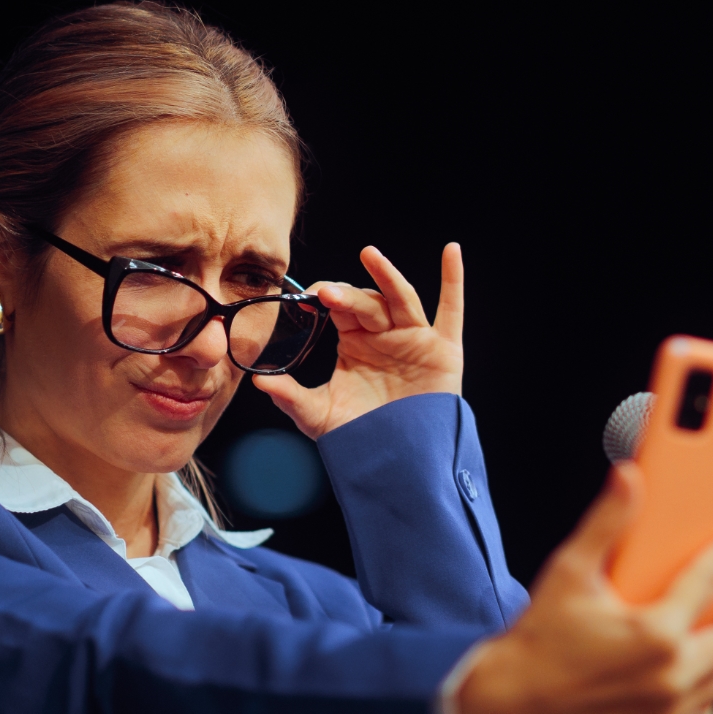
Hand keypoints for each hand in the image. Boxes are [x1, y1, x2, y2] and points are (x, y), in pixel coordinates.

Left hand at [252, 242, 464, 439]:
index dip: (326, 296)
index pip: (341, 307)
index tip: (308, 296)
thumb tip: (259, 382)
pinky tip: (452, 252)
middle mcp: (385, 334)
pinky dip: (453, 280)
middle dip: (347, 296)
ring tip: (369, 255)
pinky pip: (451, 310)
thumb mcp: (320, 415)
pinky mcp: (443, 349)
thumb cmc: (361, 435)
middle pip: (368, 302)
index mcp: (356, 341)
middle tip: (325, 294)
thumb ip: (291, 398)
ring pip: (401, 299)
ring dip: (387, 275)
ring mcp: (415, 338)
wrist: (398, 462)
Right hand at [456, 463, 712, 713]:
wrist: (509, 706)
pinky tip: (702, 669)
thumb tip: (628, 479)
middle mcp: (670, 679)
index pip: (711, 580)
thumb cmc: (537, 643)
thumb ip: (607, 522)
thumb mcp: (569, 572)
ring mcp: (667, 713)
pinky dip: (712, 687)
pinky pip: (705, 711)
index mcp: (656, 635)